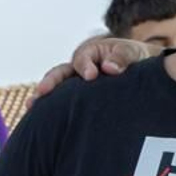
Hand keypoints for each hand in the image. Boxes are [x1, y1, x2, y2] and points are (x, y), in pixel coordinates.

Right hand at [31, 36, 148, 101]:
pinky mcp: (81, 99)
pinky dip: (55, 110)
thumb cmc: (136, 58)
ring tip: (31, 107)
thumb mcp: (132, 53)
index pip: (82, 59)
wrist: (145, 71)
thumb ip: (122, 57)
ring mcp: (78, 85)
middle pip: (60, 74)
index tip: (91, 76)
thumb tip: (110, 68)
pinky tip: (45, 122)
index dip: (85, 67)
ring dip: (45, 98)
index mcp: (91, 53)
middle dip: (50, 82)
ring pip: (59, 90)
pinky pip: (66, 104)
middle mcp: (80, 68)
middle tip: (41, 93)